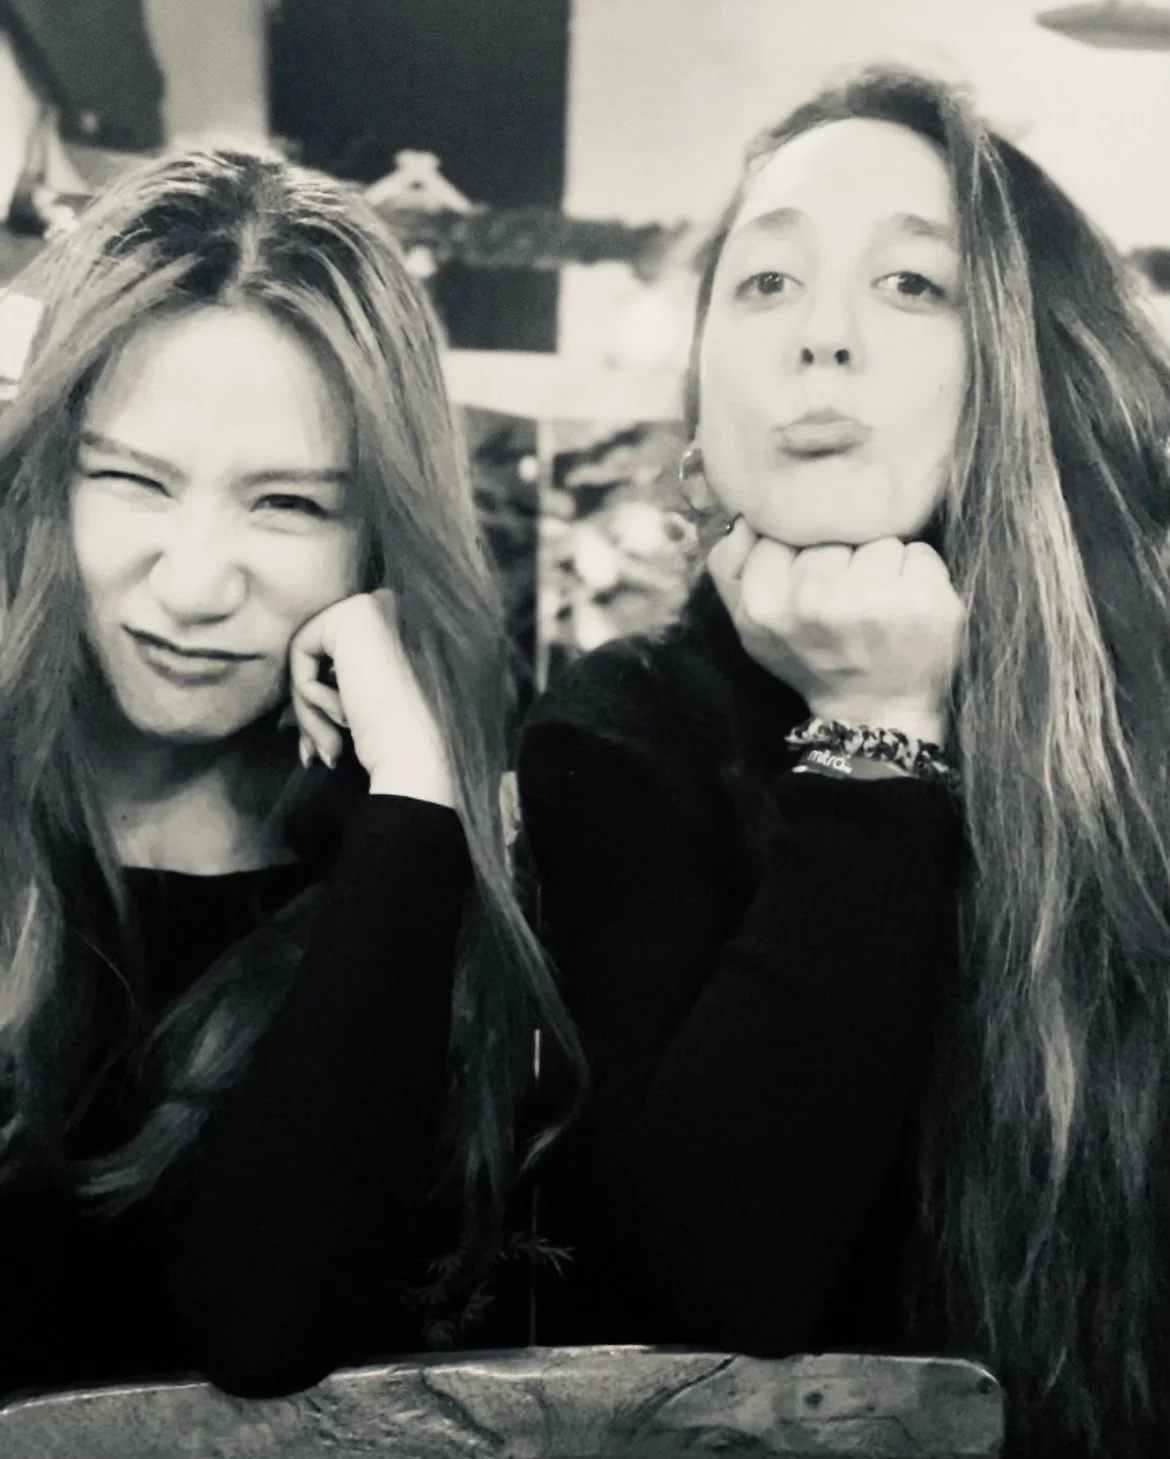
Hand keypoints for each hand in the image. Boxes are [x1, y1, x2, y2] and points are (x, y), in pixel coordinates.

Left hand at [287, 589, 455, 806]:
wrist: (418, 755)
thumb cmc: (398, 741)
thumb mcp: (364, 703)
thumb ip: (335, 687)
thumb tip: (286, 716)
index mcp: (400, 625)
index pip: (336, 655)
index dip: (326, 702)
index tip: (329, 748)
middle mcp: (389, 606)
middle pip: (319, 652)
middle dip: (312, 708)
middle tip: (322, 752)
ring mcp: (371, 606)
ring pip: (307, 653)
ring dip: (310, 709)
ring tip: (332, 744)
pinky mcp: (350, 617)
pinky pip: (300, 652)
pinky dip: (309, 695)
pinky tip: (345, 715)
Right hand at [708, 519, 963, 744]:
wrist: (871, 711)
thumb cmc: (810, 658)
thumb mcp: (751, 622)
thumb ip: (730, 567)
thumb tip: (745, 518)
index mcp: (764, 603)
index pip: (783, 531)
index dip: (800, 554)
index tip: (808, 585)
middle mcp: (815, 600)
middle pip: (832, 533)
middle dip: (843, 557)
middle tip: (845, 599)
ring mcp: (872, 600)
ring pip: (878, 539)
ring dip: (882, 566)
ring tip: (877, 603)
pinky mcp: (923, 601)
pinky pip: (920, 553)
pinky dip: (919, 574)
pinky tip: (907, 606)